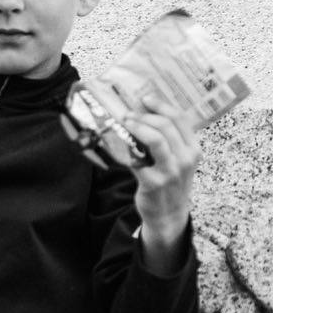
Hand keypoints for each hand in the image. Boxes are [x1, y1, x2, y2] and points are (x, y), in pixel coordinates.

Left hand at [123, 94, 199, 266]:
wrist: (168, 214)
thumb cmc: (170, 181)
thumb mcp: (178, 159)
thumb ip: (169, 139)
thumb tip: (143, 110)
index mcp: (193, 148)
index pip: (181, 118)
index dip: (161, 104)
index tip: (145, 98)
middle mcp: (186, 158)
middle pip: (166, 125)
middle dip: (144, 115)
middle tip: (129, 113)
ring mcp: (171, 171)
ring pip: (156, 138)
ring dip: (137, 126)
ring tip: (125, 122)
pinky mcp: (154, 182)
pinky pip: (137, 159)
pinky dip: (126, 147)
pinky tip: (117, 143)